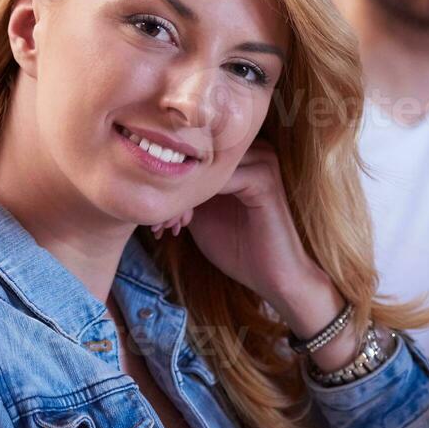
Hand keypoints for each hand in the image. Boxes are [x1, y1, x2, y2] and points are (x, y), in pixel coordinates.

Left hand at [152, 137, 336, 334]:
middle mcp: (253, 151)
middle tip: (158, 225)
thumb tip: (152, 183)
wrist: (276, 277)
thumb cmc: (241, 248)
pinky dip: (194, 201)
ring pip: (203, 168)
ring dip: (182, 195)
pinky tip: (185, 224)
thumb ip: (186, 193)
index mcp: (241, 157)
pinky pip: (217, 180)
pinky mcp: (264, 179)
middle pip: (197, 158)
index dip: (168, 185)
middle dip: (172, 190)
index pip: (194, 156)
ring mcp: (262, 162)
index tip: (154, 221)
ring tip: (171, 227)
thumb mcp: (203, 216)